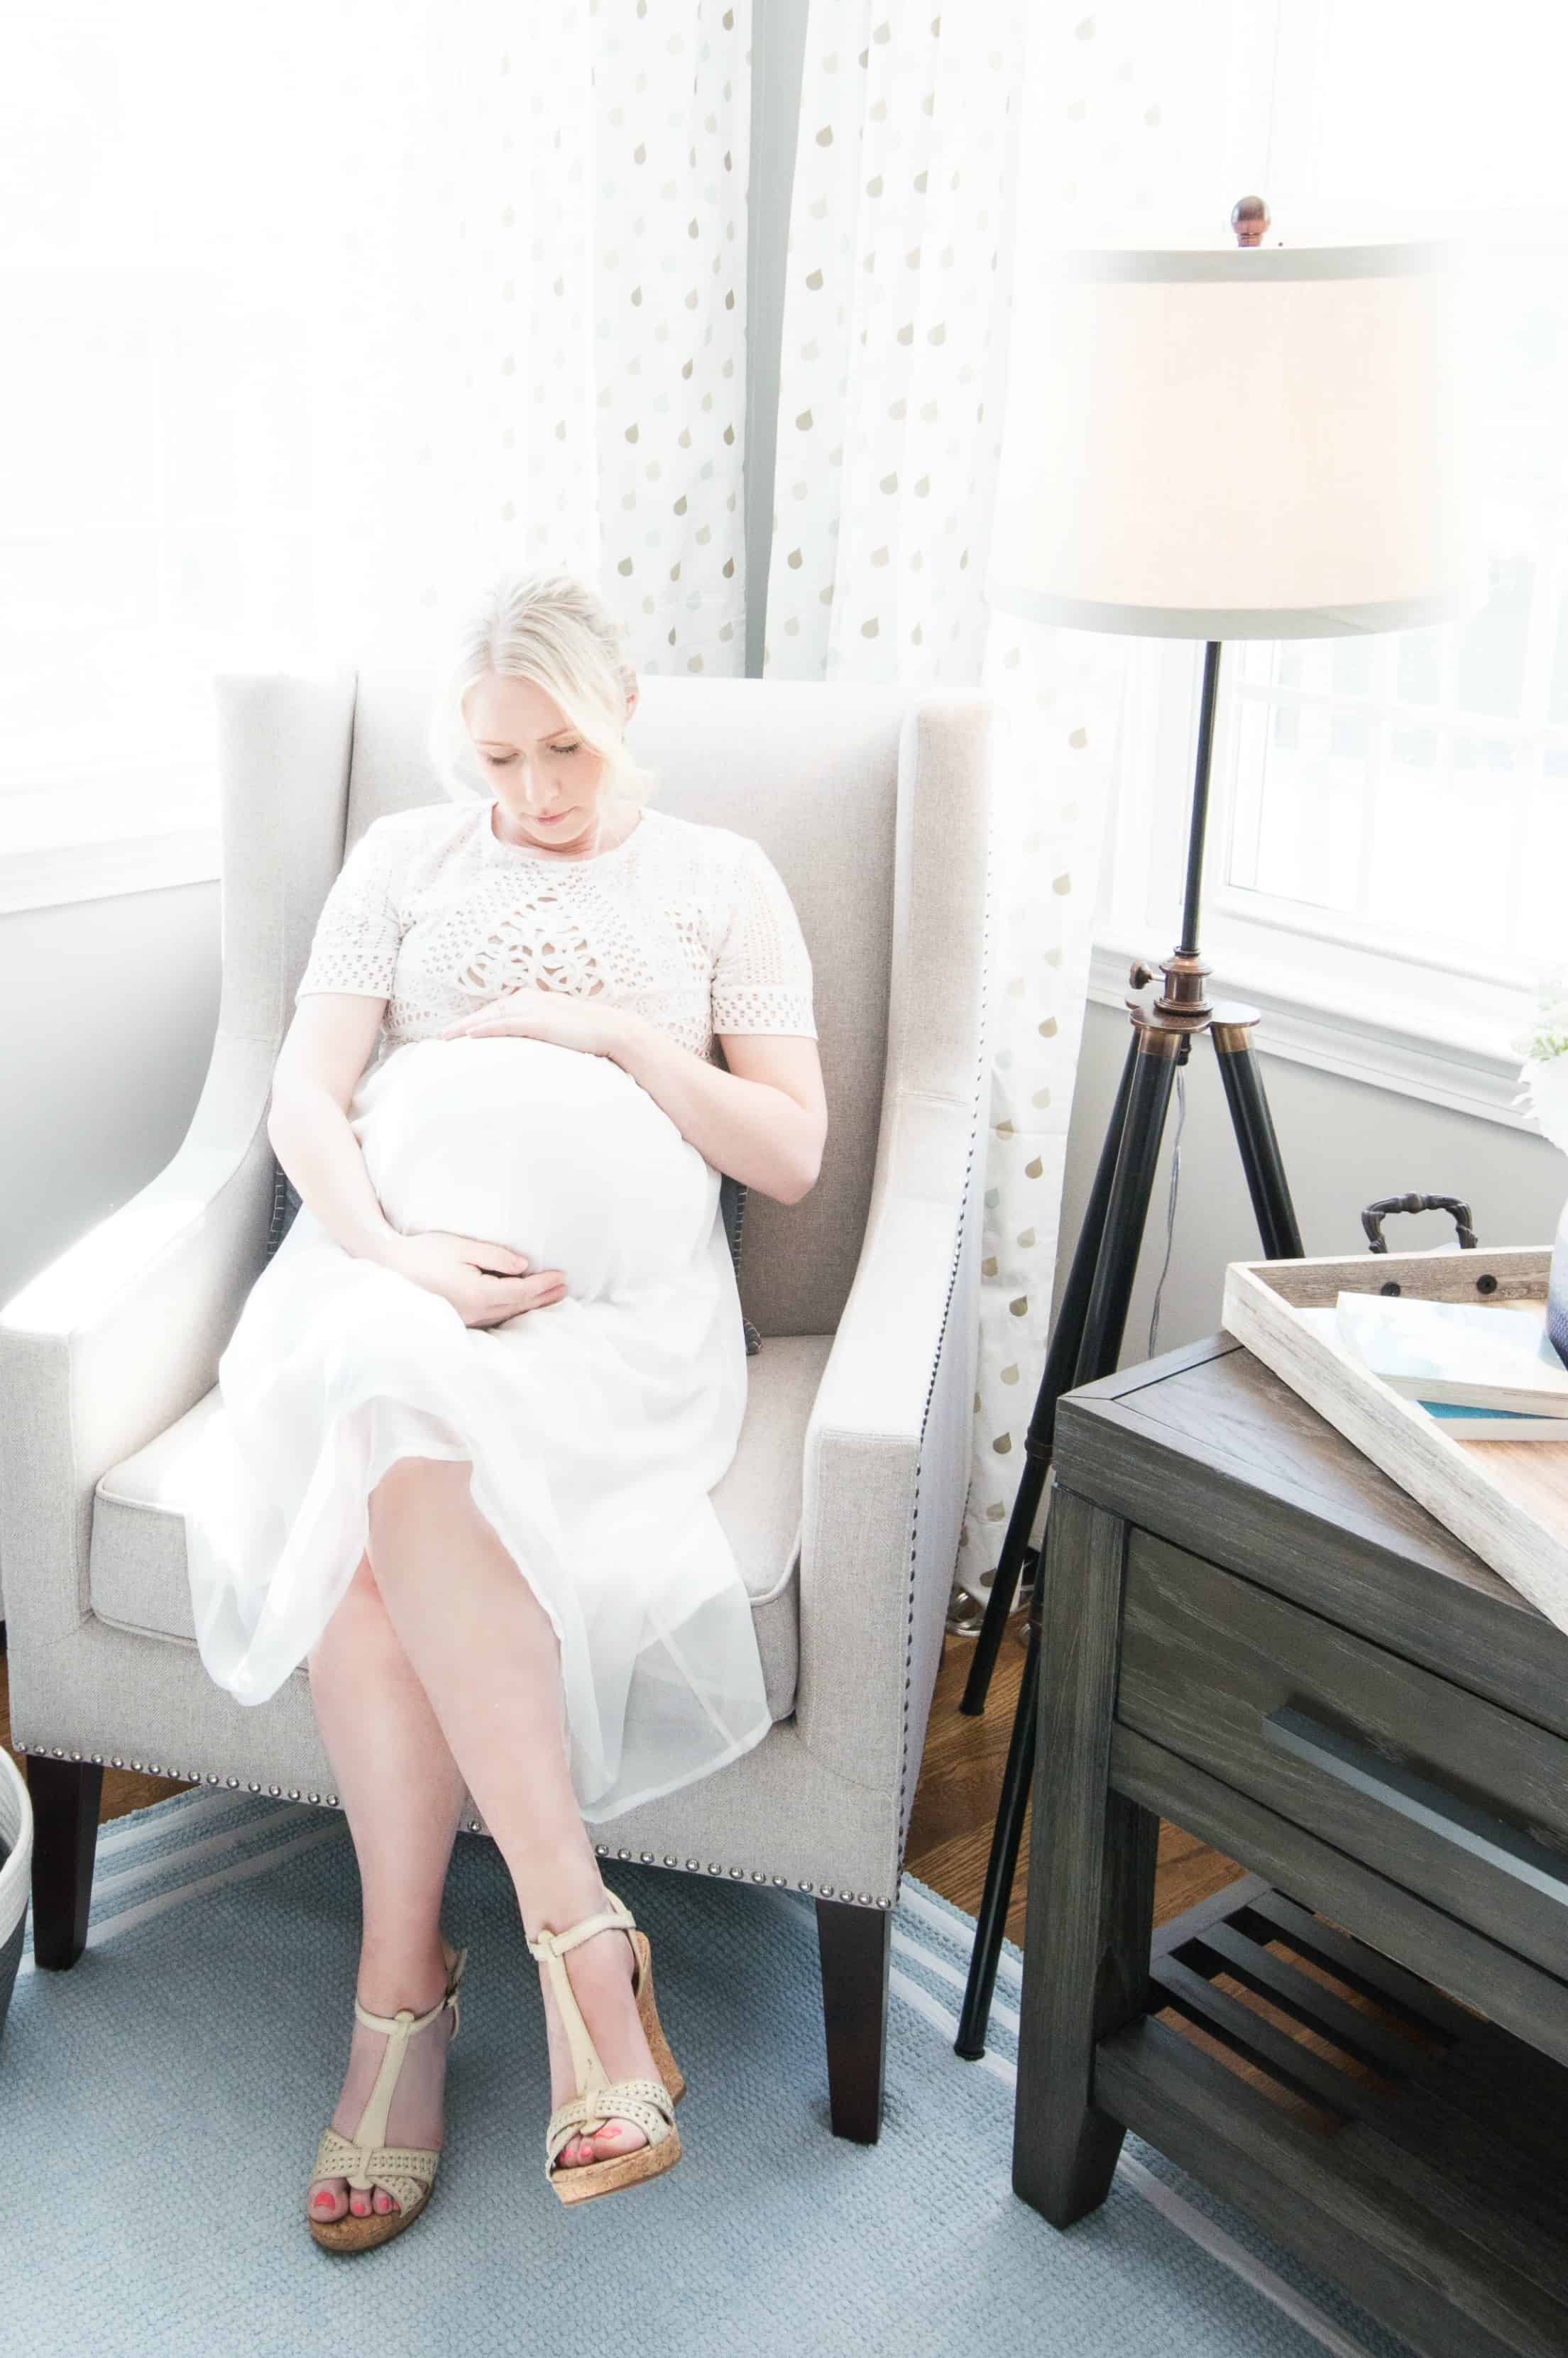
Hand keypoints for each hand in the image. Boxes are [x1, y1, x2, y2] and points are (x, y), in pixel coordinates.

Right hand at [382, 1230, 567, 1329]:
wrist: (389, 1268)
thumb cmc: (424, 1252)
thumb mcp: (462, 1247)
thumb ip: (495, 1257)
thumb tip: (524, 1266)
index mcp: (478, 1293)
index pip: (521, 1291)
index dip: (544, 1285)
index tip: (562, 1276)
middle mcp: (474, 1311)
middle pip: (518, 1307)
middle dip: (543, 1297)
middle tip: (565, 1288)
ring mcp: (466, 1319)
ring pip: (506, 1315)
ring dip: (531, 1306)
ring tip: (551, 1297)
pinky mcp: (459, 1319)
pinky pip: (493, 1318)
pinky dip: (512, 1311)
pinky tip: (520, 1306)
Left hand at [435, 988, 628, 1058]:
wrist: (612, 1029)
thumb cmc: (589, 1033)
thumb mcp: (560, 1028)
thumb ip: (541, 1031)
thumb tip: (531, 1046)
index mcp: (531, 999)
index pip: (495, 1010)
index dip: (474, 1021)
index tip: (457, 1032)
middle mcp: (527, 999)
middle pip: (486, 1012)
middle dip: (461, 1025)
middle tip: (440, 1038)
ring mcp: (532, 1009)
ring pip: (490, 1017)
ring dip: (465, 1027)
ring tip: (445, 1039)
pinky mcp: (538, 1022)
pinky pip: (505, 1025)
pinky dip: (486, 1029)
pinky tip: (470, 1036)